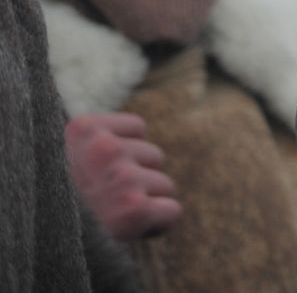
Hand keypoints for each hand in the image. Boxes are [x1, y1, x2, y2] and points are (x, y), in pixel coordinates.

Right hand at [64, 112, 181, 240]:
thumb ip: (102, 139)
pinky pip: (171, 211)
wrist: (42, 249)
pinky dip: (159, 222)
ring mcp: (120, 178)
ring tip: (111, 213)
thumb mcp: (74, 155)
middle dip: (138, 179)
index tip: (95, 172)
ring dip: (145, 201)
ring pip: (164, 185)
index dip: (124, 154)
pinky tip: (129, 227)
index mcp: (83, 129)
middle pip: (154, 157)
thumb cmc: (64, 203)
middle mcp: (102, 150)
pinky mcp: (133, 208)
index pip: (137, 129)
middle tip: (102, 199)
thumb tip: (129, 129)